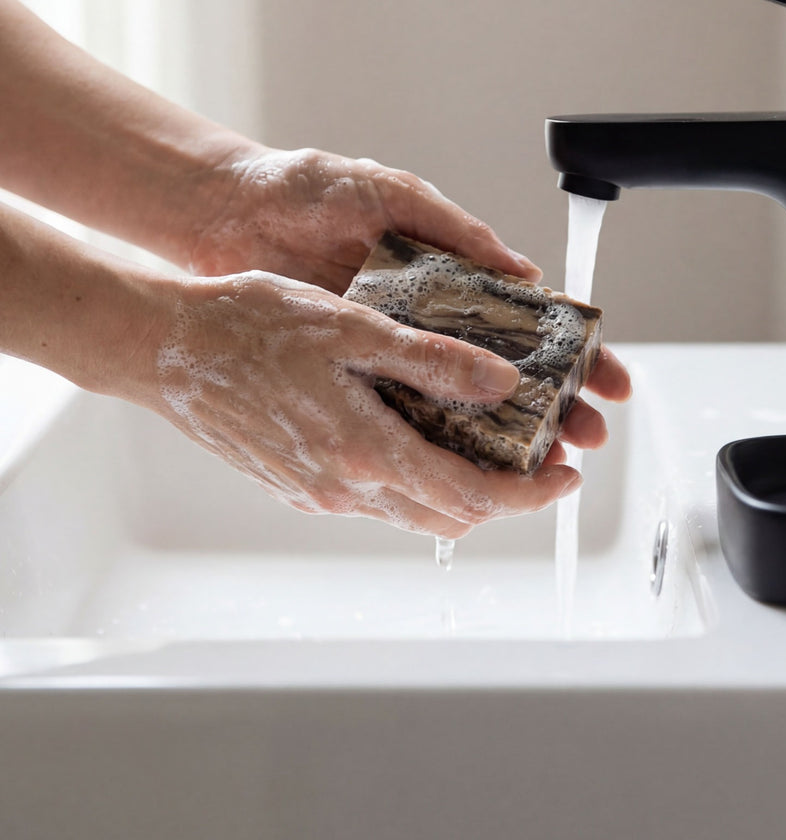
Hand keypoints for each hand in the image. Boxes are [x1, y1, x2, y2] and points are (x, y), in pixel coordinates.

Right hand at [153, 271, 584, 536]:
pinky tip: (422, 435)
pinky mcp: (298, 483)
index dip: (529, 494)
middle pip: (447, 515)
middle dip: (504, 496)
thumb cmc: (247, 326)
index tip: (563, 476)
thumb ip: (431, 361)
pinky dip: (416, 479)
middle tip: (537, 459)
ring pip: (411, 509)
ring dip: (460, 488)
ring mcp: (317, 490)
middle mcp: (343, 486)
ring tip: (491, 444)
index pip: (471, 496)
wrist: (164, 348)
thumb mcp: (352, 328)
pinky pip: (375, 497)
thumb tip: (500, 381)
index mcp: (364, 450)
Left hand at [186, 145, 632, 452]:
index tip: (608, 378)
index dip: (573, 352)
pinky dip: (434, 439)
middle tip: (585, 436)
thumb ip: (457, 229)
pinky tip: (463, 460)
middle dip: (554, 406)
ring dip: (503, 435)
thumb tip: (525, 271)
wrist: (228, 210)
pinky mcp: (348, 374)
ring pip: (460, 405)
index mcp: (449, 277)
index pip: (528, 322)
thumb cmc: (308, 189)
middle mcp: (426, 322)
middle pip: (507, 375)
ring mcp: (389, 352)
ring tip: (540, 460)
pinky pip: (400, 414)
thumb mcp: (393, 194)